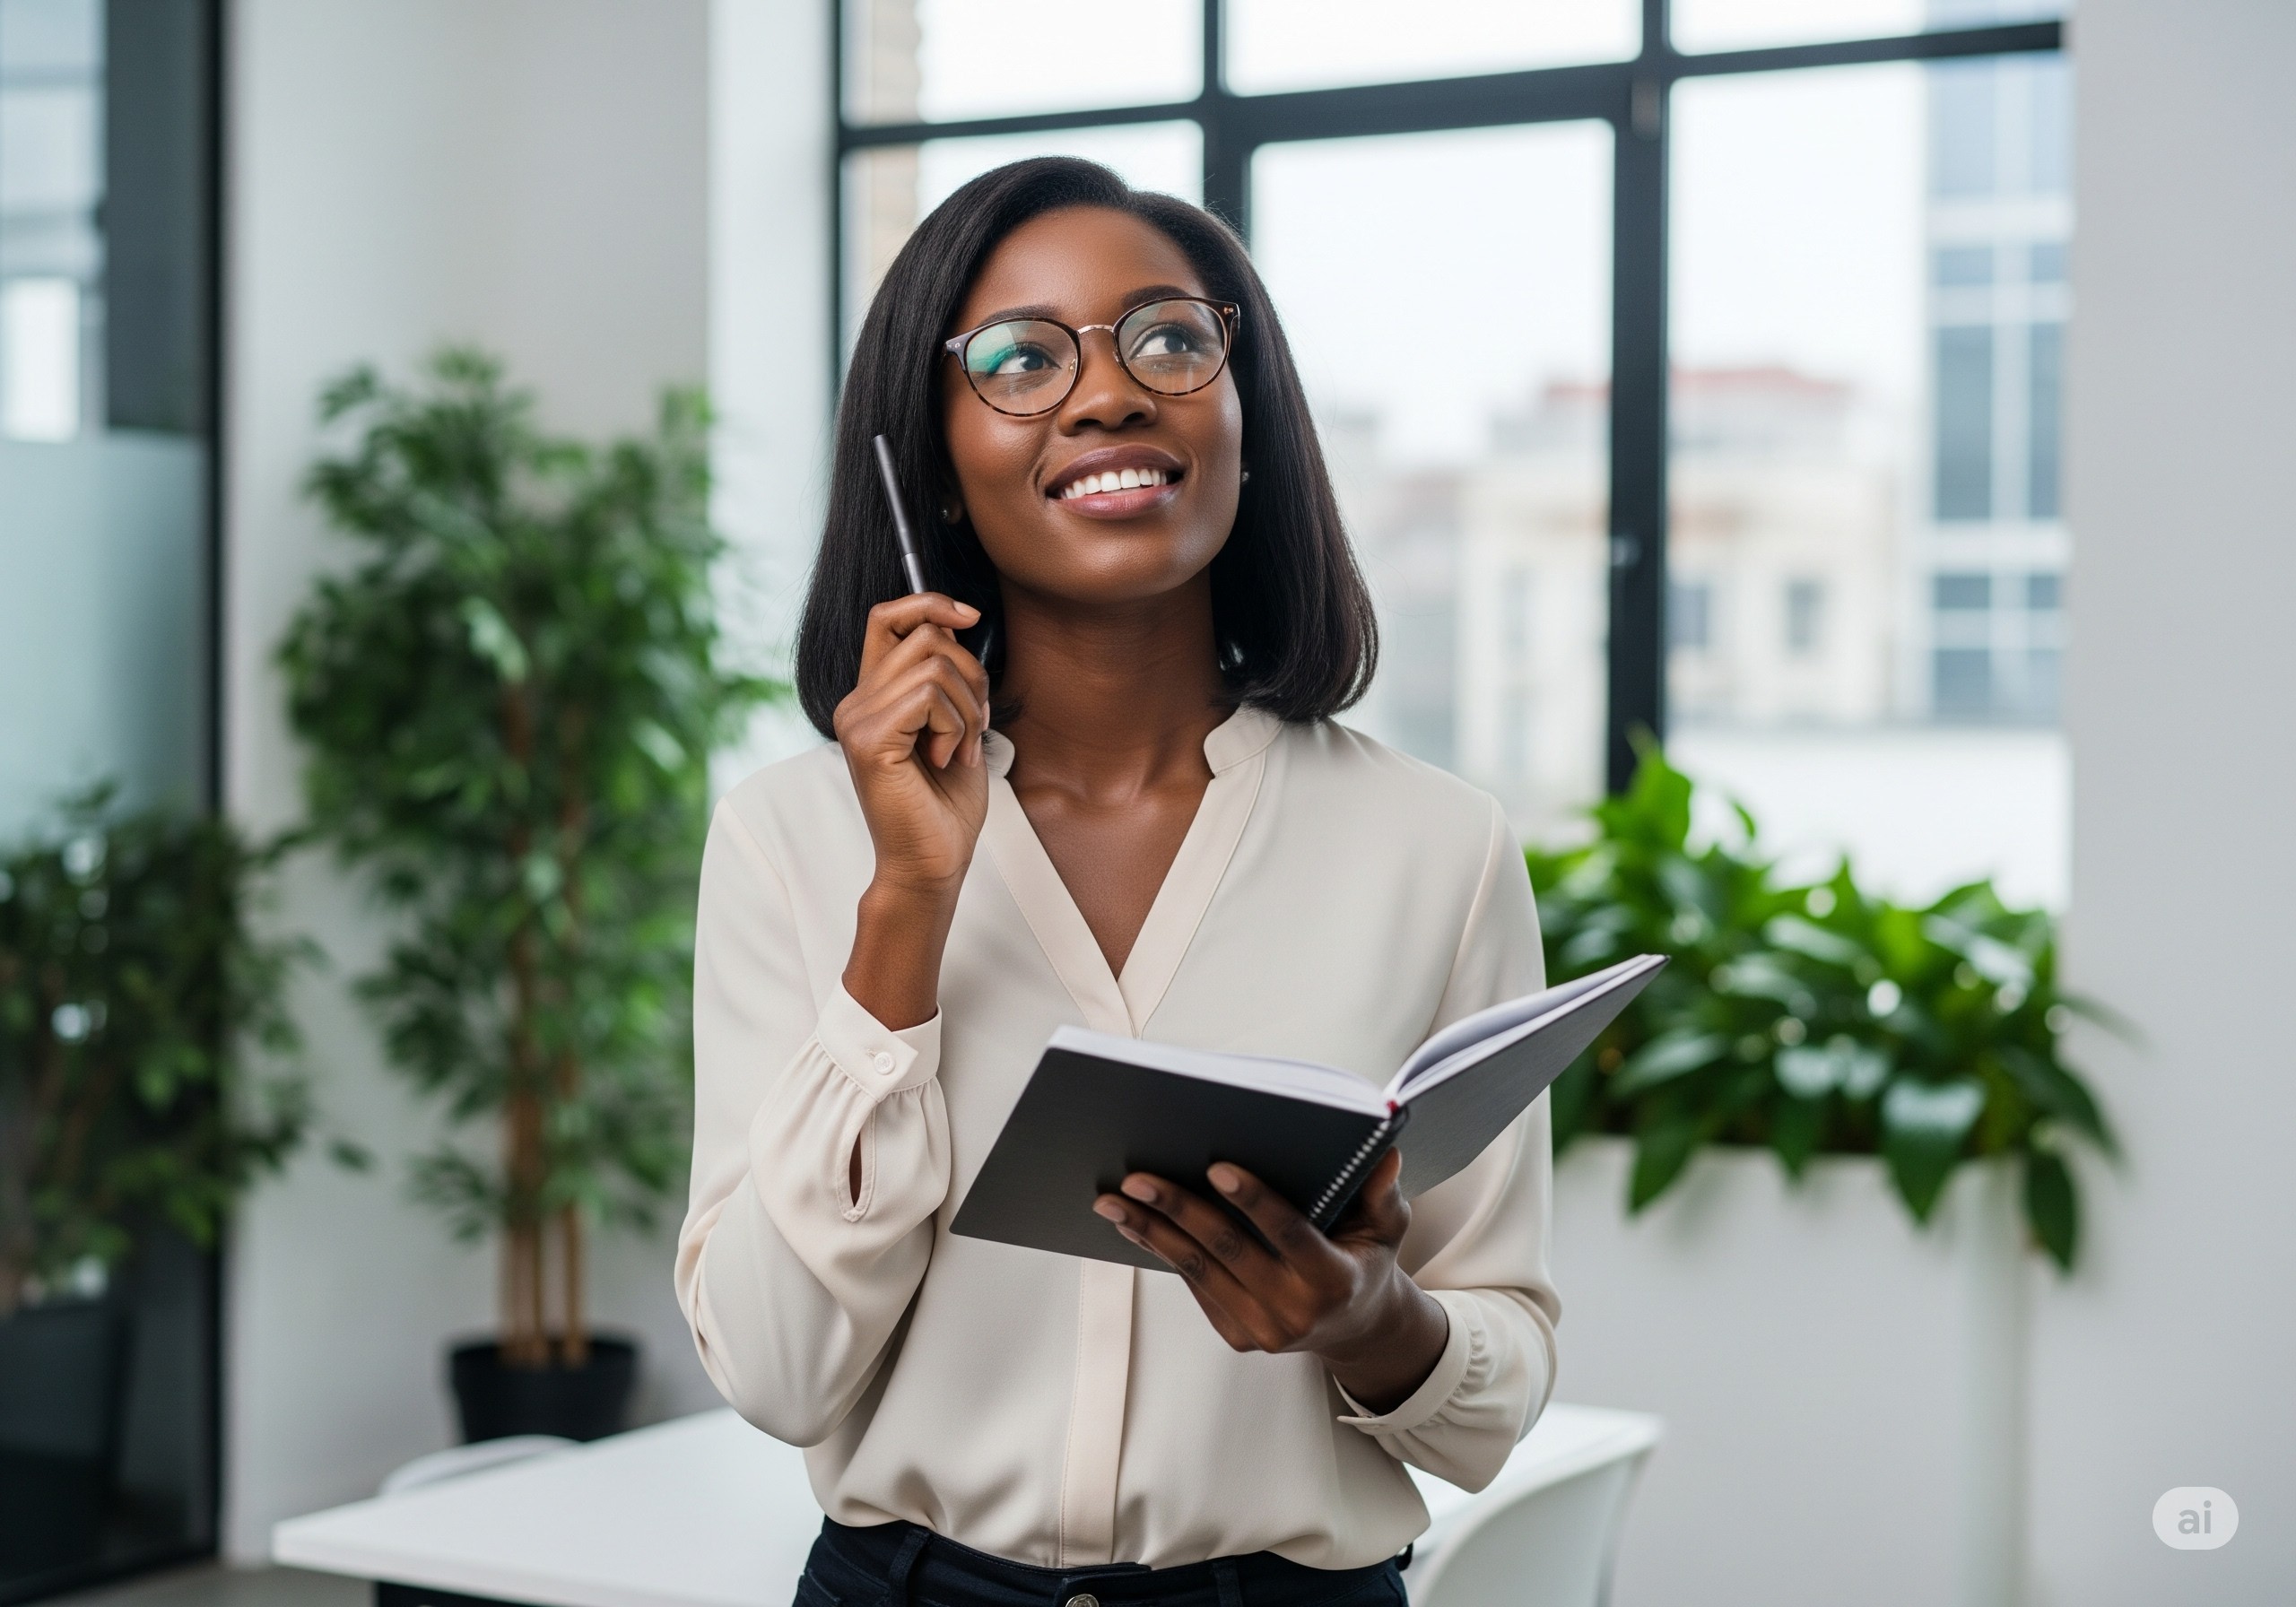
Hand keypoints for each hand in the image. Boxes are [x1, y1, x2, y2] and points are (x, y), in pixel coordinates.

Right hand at [834, 593, 992, 889]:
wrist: (932, 862)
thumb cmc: (945, 805)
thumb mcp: (954, 725)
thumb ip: (946, 677)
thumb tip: (956, 622)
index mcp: (872, 697)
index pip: (887, 617)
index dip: (929, 602)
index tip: (969, 616)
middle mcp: (855, 703)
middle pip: (925, 636)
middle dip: (971, 675)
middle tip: (974, 726)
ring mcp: (855, 720)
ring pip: (934, 664)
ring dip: (967, 707)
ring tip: (960, 749)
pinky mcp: (868, 740)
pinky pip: (929, 694)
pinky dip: (956, 725)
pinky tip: (947, 758)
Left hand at [1092, 1149, 1448, 1413]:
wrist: (1356, 1329)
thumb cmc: (1366, 1260)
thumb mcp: (1387, 1227)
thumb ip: (1383, 1193)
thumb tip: (1384, 1152)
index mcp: (1335, 1279)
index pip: (1289, 1234)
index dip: (1254, 1201)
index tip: (1216, 1167)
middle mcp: (1296, 1312)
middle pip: (1228, 1252)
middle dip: (1178, 1210)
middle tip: (1138, 1177)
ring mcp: (1263, 1330)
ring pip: (1199, 1271)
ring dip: (1151, 1232)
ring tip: (1113, 1201)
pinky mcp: (1237, 1337)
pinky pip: (1195, 1286)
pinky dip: (1161, 1252)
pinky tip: (1136, 1223)